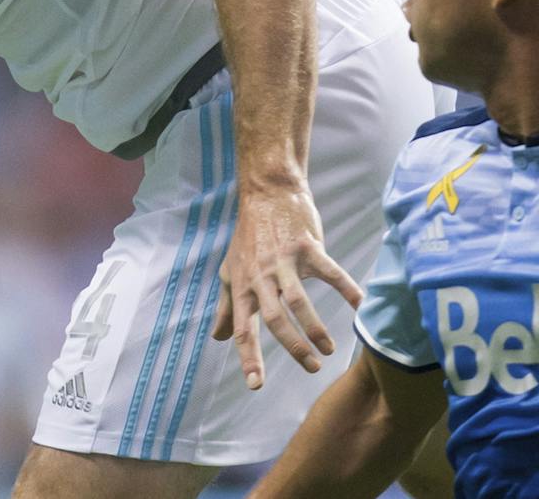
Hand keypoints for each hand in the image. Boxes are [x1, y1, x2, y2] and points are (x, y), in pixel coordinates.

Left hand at [211, 185, 363, 390]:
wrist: (267, 193)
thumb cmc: (250, 237)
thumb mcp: (231, 271)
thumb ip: (227, 306)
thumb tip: (218, 338)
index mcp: (243, 285)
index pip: (243, 327)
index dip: (248, 356)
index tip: (256, 385)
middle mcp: (261, 275)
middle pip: (274, 318)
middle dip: (293, 347)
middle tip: (312, 367)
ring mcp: (284, 260)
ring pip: (298, 300)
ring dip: (314, 327)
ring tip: (329, 348)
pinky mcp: (307, 246)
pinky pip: (330, 272)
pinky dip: (347, 289)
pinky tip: (361, 306)